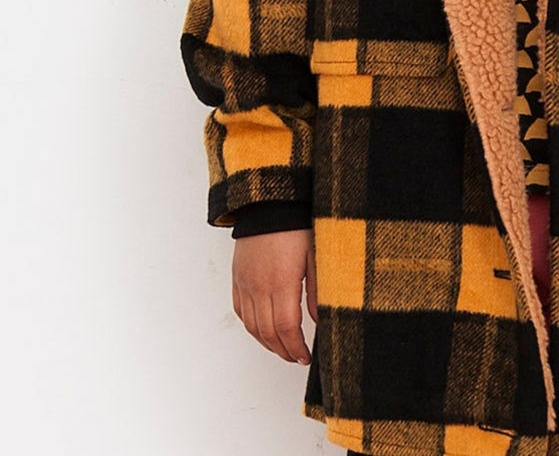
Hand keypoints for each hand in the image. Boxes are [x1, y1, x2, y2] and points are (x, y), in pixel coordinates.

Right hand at [231, 228, 317, 363]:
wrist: (269, 201)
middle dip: (284, 351)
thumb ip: (317, 290)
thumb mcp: (316, 254)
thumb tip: (320, 320)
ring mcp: (245, 283)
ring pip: (252, 326)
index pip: (287, 328)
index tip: (306, 357)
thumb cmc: (295, 223)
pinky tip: (263, 330)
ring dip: (267, 344)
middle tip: (297, 358)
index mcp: (282, 282)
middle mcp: (259, 286)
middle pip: (268, 333)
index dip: (296, 348)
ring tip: (283, 349)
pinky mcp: (237, 277)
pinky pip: (240, 311)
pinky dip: (251, 327)